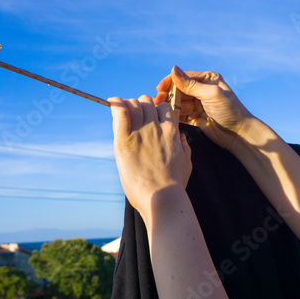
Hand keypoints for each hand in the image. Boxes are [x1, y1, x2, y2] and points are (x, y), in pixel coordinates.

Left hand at [109, 95, 191, 217]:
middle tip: (134, 118)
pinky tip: (112, 104)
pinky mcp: (124, 141)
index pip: (163, 106)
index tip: (150, 118)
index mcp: (172, 131)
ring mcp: (140, 133)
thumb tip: (181, 136)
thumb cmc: (174, 185)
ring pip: (133, 103)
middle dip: (140, 106)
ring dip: (128, 106)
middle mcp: (157, 127)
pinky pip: (119, 112)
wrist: (162, 198)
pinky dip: (115, 105)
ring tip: (123, 116)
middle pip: (146, 101)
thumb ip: (185, 146)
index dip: (156, 110)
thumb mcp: (187, 163)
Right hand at [153, 65, 253, 150]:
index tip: (159, 88)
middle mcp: (201, 89)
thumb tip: (174, 70)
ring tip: (158, 109)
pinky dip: (172, 115)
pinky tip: (165, 116)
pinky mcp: (194, 117)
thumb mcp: (211, 94)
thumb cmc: (230, 111)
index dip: (170, 81)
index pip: (184, 77)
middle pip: (179, 90)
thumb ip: (191, 84)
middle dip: (167, 95)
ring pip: (178, 102)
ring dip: (168, 105)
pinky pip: (180, 114)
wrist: (238, 134)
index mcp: (207, 79)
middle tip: (157, 101)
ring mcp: (197, 103)